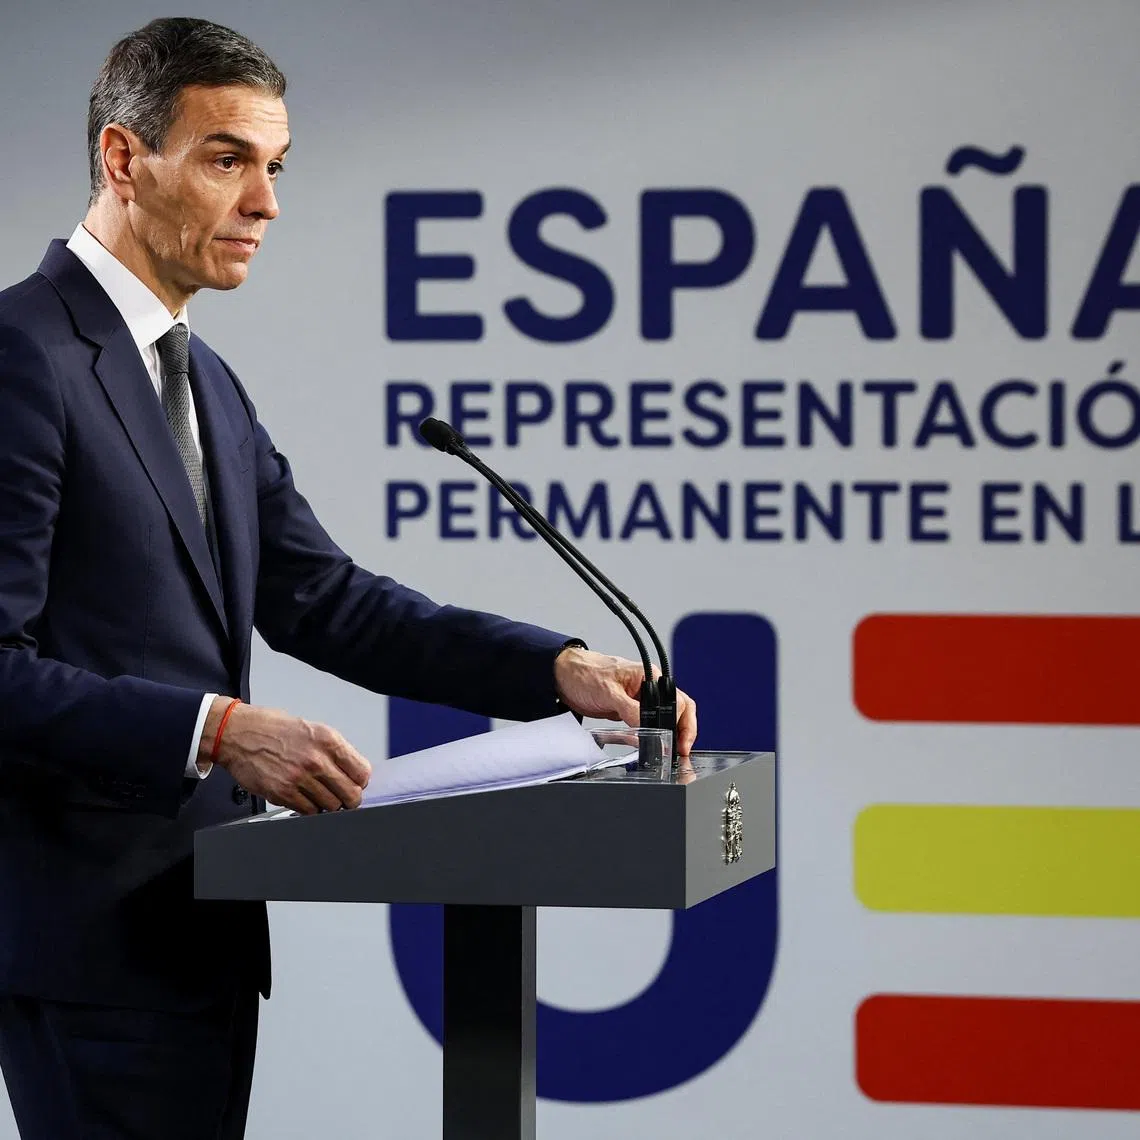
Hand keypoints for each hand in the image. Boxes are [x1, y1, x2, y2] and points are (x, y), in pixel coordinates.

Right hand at [200, 699, 371, 814]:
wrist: (238, 733)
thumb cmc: (272, 728)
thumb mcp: (312, 729)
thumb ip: (334, 750)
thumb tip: (352, 770)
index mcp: (328, 740)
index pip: (362, 772)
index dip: (360, 781)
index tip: (355, 782)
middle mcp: (316, 760)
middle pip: (351, 794)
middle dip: (349, 798)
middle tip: (341, 795)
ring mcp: (299, 778)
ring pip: (331, 806)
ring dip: (328, 804)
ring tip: (319, 794)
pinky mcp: (282, 793)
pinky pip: (308, 811)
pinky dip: (309, 808)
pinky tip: (304, 797)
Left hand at [553, 647, 698, 755]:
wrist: (563, 677)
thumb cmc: (585, 673)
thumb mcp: (609, 692)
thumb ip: (631, 709)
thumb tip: (648, 727)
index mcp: (650, 677)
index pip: (678, 701)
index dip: (682, 723)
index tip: (676, 742)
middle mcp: (648, 687)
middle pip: (677, 710)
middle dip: (682, 731)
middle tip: (679, 751)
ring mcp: (639, 700)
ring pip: (664, 719)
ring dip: (669, 734)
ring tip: (671, 752)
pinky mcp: (629, 710)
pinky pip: (647, 724)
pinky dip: (652, 736)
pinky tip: (651, 746)